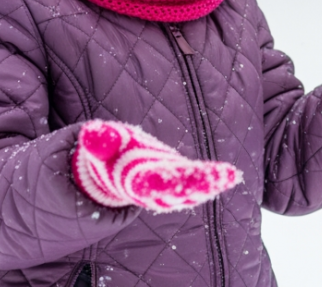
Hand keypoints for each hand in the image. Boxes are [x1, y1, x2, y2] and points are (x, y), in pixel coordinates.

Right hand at [71, 120, 241, 211]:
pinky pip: (199, 184)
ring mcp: (171, 187)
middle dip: (197, 185)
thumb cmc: (111, 153)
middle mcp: (156, 188)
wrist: (116, 168)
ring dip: (210, 184)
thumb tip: (91, 132)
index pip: (152, 183)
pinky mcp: (182, 180)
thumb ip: (99, 140)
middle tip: (219, 178)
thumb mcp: (101, 145)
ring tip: (229, 176)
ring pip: (192, 190)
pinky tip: (230, 175)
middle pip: (178, 189)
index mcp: (136, 181)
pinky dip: (213, 181)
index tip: (182, 184)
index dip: (167, 183)